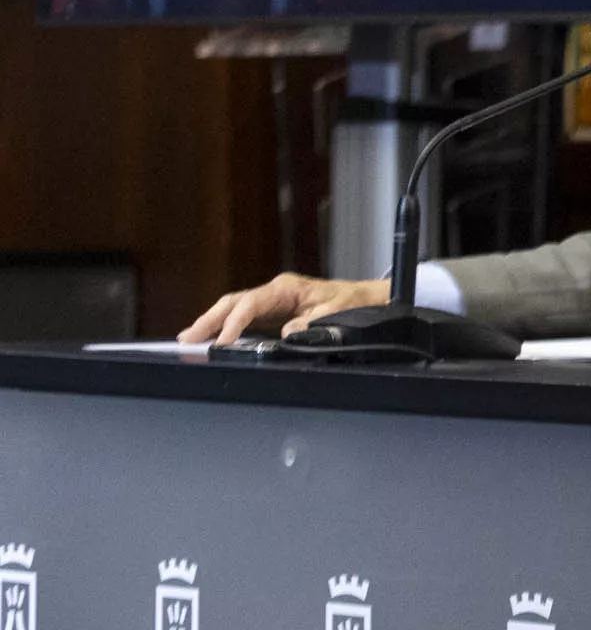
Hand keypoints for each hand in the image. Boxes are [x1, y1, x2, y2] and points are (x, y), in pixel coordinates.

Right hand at [179, 272, 388, 345]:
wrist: (364, 299)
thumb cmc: (352, 302)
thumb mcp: (338, 312)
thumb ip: (313, 321)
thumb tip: (287, 332)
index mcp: (286, 289)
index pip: (252, 304)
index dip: (235, 322)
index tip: (223, 341)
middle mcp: (274, 292)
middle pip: (233, 303)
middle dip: (209, 320)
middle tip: (187, 339)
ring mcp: (270, 302)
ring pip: (233, 309)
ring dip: (211, 323)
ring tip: (188, 340)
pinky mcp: (271, 313)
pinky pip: (242, 318)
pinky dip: (224, 327)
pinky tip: (209, 338)